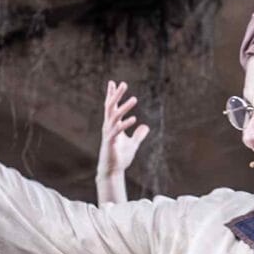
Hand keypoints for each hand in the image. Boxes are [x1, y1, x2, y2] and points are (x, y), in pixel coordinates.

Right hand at [94, 80, 148, 202]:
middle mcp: (108, 127)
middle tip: (123, 84)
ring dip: (124, 107)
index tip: (114, 82)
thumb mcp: (133, 144)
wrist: (113, 170)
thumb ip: (138, 135)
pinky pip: (117, 131)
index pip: (111, 107)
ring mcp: (109, 134)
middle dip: (116, 95)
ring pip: (114, 117)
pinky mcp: (110, 142)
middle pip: (111, 107)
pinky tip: (134, 119)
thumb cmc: (120, 157)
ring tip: (134, 99)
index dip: (112, 95)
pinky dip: (125, 124)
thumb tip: (145, 126)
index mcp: (112, 125)